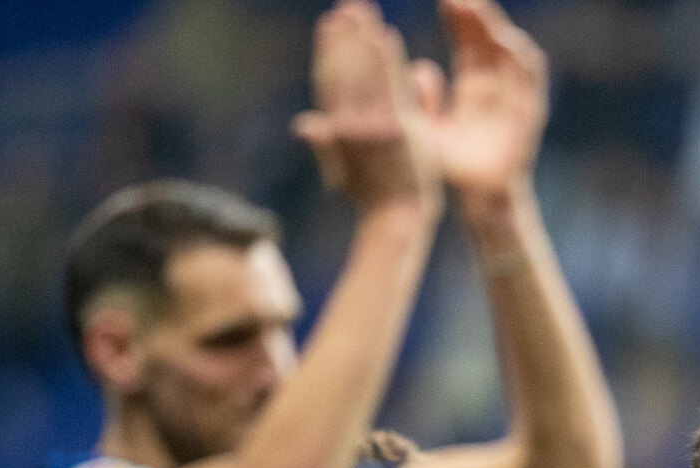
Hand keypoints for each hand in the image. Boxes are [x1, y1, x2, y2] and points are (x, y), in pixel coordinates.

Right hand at [292, 0, 440, 211]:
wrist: (397, 216)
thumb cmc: (370, 195)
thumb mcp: (340, 170)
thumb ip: (326, 145)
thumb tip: (302, 124)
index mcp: (335, 130)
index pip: (328, 80)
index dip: (328, 51)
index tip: (329, 23)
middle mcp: (349, 125)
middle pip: (343, 70)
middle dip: (343, 37)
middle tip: (346, 7)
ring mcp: (373, 127)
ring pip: (364, 74)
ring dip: (362, 40)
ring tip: (364, 12)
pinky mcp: (397, 129)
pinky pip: (391, 87)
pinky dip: (388, 60)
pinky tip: (388, 37)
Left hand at [417, 0, 548, 202]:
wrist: (478, 198)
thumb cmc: (452, 168)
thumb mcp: (427, 129)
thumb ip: (422, 101)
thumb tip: (420, 69)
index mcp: (473, 87)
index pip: (468, 43)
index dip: (459, 20)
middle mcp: (496, 88)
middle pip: (489, 41)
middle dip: (476, 16)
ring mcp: (514, 98)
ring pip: (510, 53)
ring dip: (496, 29)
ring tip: (477, 9)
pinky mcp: (527, 111)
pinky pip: (529, 79)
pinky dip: (522, 59)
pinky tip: (506, 41)